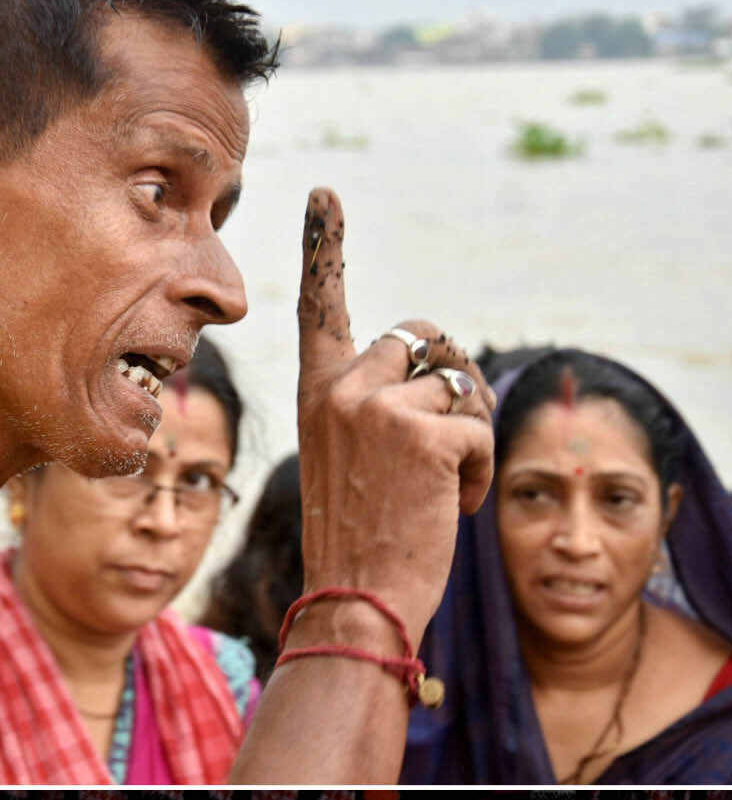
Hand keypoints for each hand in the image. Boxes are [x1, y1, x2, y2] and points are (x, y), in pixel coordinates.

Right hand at [296, 188, 494, 649]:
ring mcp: (382, 410)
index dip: (324, 249)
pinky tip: (456, 506)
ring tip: (448, 488)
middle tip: (457, 435)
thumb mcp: (354, 463)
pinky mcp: (426, 436)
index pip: (321, 308)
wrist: (356, 603)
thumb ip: (380, 409)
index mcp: (317, 395)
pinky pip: (482, 427)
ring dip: (471, 434)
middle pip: (421, 338)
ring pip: (460, 385)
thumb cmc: (359, 543)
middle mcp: (343, 390)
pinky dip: (482, 469)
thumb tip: (448, 372)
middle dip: (453, 377)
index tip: (324, 196)